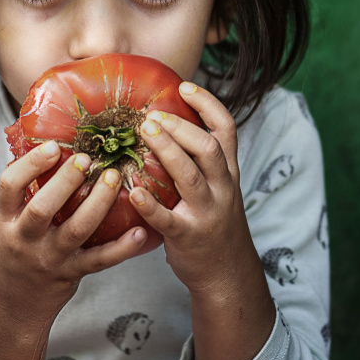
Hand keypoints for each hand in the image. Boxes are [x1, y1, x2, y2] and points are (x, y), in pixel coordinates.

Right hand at [0, 141, 148, 319]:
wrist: (10, 307)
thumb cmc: (13, 255)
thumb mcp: (7, 225)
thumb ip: (25, 196)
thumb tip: (52, 151)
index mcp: (5, 221)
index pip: (9, 186)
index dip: (30, 164)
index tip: (52, 146)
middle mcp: (25, 239)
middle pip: (43, 208)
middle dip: (66, 182)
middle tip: (86, 159)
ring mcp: (49, 258)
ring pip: (76, 230)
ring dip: (98, 203)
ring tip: (113, 179)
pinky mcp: (71, 274)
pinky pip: (100, 260)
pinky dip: (122, 247)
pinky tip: (139, 231)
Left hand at [133, 82, 275, 359]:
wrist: (227, 273)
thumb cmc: (214, 222)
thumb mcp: (219, 187)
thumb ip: (202, 160)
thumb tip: (167, 123)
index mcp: (228, 171)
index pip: (226, 128)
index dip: (207, 103)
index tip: (184, 86)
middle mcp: (223, 188)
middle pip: (208, 148)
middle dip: (180, 127)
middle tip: (150, 116)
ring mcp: (207, 213)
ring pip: (191, 177)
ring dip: (167, 152)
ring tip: (142, 135)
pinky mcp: (188, 237)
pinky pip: (168, 219)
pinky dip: (149, 204)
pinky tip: (131, 191)